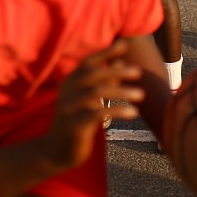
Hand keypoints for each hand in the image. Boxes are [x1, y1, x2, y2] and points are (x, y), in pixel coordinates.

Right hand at [44, 40, 143, 170]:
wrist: (55, 152)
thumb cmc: (77, 122)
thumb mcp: (89, 100)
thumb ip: (103, 81)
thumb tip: (120, 62)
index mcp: (69, 82)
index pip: (88, 62)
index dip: (105, 52)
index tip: (124, 44)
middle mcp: (66, 91)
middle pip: (93, 74)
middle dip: (117, 71)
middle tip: (138, 72)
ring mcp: (68, 108)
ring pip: (96, 93)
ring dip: (121, 92)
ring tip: (141, 95)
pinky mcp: (73, 125)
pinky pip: (97, 114)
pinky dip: (117, 110)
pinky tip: (133, 113)